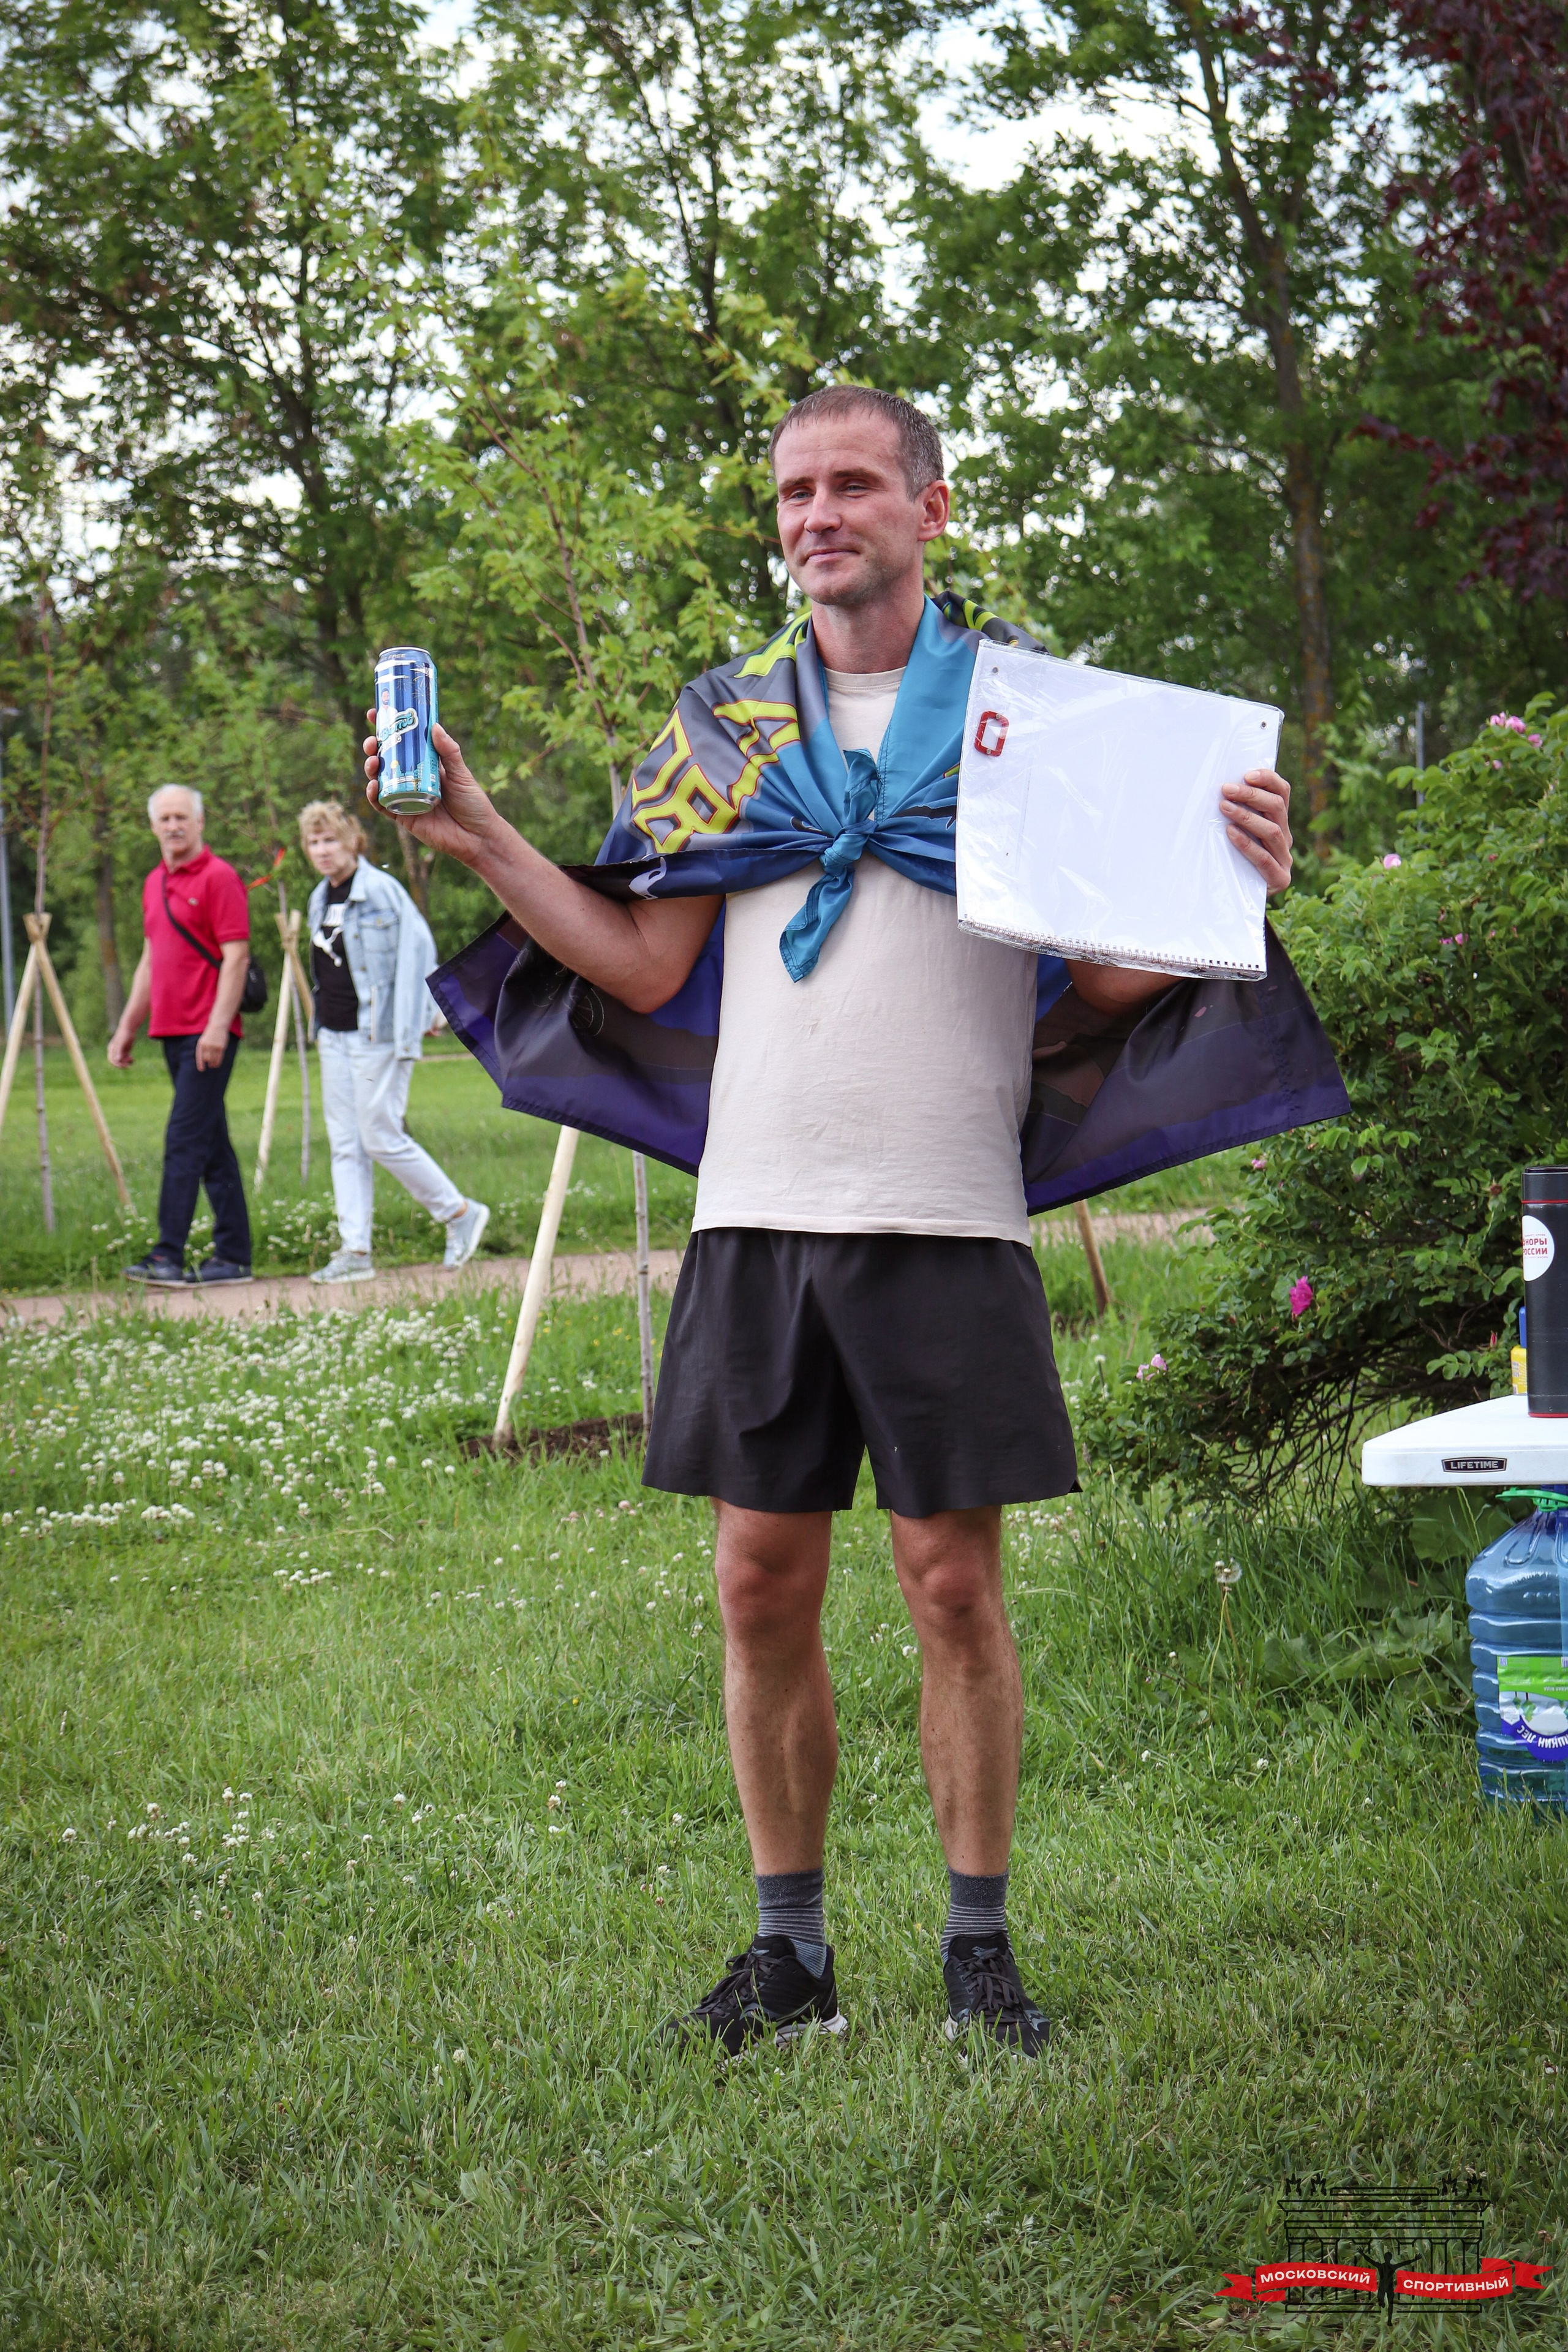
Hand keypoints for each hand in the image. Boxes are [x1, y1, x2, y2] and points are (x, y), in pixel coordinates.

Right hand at [107, 1027, 133, 1070]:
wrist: (129, 1029)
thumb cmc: (124, 1036)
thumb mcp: (121, 1044)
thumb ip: (119, 1052)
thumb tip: (117, 1060)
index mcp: (111, 1049)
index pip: (111, 1060)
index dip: (116, 1064)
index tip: (122, 1066)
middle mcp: (115, 1051)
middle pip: (116, 1061)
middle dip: (121, 1065)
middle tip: (127, 1066)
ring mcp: (120, 1051)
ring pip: (122, 1060)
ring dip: (126, 1062)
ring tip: (132, 1060)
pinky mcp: (125, 1050)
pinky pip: (126, 1058)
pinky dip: (129, 1060)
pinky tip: (133, 1059)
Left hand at [195, 1023, 227, 1071]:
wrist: (217, 1026)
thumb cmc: (210, 1034)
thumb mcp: (203, 1040)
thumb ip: (203, 1049)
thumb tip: (205, 1060)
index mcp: (201, 1044)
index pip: (200, 1056)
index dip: (200, 1064)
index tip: (201, 1070)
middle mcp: (207, 1046)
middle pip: (207, 1059)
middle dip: (208, 1063)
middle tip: (210, 1065)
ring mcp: (214, 1046)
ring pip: (213, 1059)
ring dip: (213, 1063)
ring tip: (214, 1065)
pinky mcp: (221, 1047)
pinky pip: (219, 1057)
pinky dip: (218, 1062)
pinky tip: (217, 1064)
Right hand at [363, 713, 508, 870]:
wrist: (477, 837)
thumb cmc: (473, 803)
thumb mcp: (462, 774)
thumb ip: (449, 752)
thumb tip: (434, 726)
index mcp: (425, 763)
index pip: (402, 742)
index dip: (385, 728)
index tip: (374, 713)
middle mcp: (412, 778)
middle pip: (386, 759)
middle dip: (374, 748)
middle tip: (372, 742)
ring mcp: (406, 797)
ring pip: (380, 780)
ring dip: (371, 769)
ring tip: (373, 762)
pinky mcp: (403, 817)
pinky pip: (382, 805)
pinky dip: (374, 796)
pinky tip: (373, 786)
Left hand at [1221, 768, 1292, 892]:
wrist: (1241, 900)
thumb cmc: (1233, 861)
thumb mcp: (1237, 834)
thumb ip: (1237, 814)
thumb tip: (1218, 789)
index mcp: (1280, 822)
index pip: (1282, 793)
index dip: (1268, 780)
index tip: (1246, 774)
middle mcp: (1286, 838)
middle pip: (1277, 808)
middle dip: (1251, 796)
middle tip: (1226, 789)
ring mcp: (1285, 860)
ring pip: (1272, 831)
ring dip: (1246, 816)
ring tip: (1224, 807)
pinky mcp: (1279, 879)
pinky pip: (1264, 859)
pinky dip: (1247, 844)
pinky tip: (1230, 833)